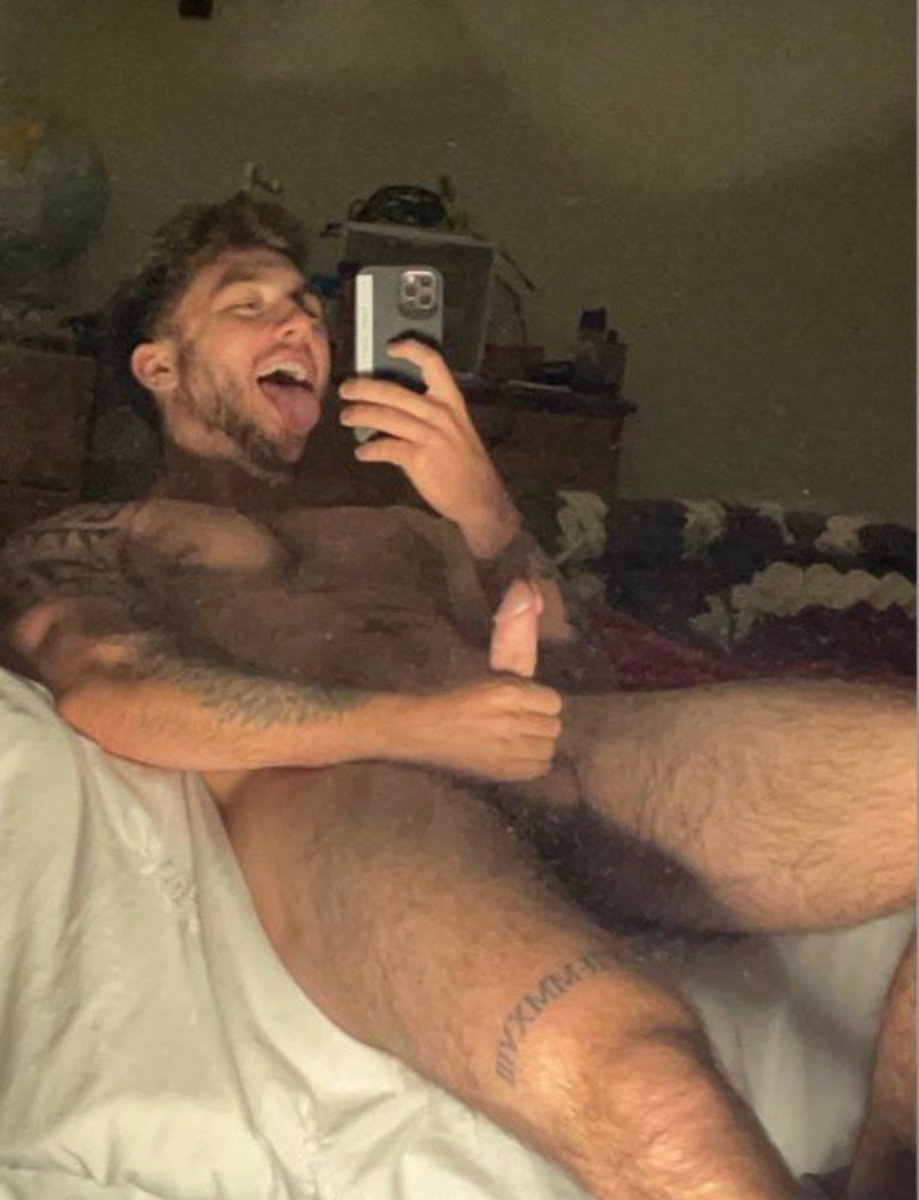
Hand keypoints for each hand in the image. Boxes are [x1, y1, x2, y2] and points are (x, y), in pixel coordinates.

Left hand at [338, 340, 518, 556]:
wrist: (479, 497)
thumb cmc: (464, 463)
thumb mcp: (457, 429)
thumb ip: (431, 413)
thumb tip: (392, 402)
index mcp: (452, 401)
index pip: (432, 363)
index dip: (410, 350)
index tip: (389, 347)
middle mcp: (440, 414)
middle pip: (394, 391)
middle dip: (364, 388)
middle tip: (346, 389)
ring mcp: (429, 436)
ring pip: (385, 417)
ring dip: (360, 415)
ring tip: (346, 418)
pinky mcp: (419, 458)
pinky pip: (385, 447)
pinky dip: (369, 449)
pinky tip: (362, 452)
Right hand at [388, 677, 562, 782]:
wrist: (424, 729)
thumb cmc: (454, 701)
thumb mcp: (487, 683)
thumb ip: (517, 689)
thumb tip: (543, 698)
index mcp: (508, 694)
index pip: (554, 702)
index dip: (544, 704)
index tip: (535, 706)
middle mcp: (512, 721)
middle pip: (553, 727)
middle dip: (543, 724)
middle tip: (528, 724)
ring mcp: (508, 749)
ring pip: (549, 749)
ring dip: (540, 744)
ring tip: (525, 741)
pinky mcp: (501, 770)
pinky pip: (538, 769)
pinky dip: (535, 763)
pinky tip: (521, 756)